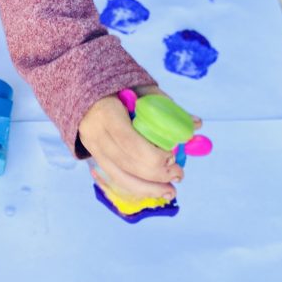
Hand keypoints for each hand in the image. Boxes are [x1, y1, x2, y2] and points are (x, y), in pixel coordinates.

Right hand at [79, 86, 186, 201]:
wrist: (85, 94)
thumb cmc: (118, 88)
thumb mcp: (139, 89)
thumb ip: (166, 106)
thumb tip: (196, 124)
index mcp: (106, 114)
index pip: (130, 144)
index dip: (154, 156)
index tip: (173, 156)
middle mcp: (96, 135)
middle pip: (128, 164)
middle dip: (158, 174)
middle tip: (180, 174)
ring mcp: (93, 149)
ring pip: (121, 178)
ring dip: (149, 189)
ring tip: (171, 192)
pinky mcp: (95, 158)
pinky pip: (117, 179)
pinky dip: (137, 187)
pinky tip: (154, 191)